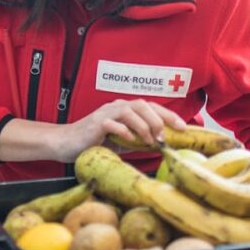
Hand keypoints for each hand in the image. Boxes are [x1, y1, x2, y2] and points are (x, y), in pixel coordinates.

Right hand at [52, 99, 186, 162]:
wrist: (66, 143)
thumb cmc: (94, 142)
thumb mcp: (122, 142)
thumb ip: (138, 140)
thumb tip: (160, 145)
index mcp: (125, 109)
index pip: (150, 106)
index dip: (168, 114)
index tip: (182, 127)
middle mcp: (116, 107)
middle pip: (143, 104)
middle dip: (158, 119)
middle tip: (164, 136)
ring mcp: (105, 113)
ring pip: (130, 111)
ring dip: (144, 126)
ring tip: (150, 140)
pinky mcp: (95, 123)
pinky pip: (112, 123)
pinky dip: (124, 130)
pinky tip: (130, 140)